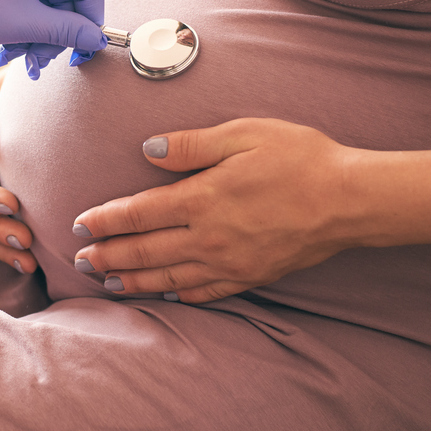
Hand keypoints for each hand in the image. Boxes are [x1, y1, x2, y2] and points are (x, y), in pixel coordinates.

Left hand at [0, 0, 105, 77]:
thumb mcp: (19, 25)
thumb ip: (64, 31)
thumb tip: (97, 38)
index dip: (90, 23)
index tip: (77, 54)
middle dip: (55, 34)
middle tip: (34, 64)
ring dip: (35, 32)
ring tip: (12, 57)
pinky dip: (20, 20)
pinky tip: (3, 43)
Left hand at [71, 119, 360, 302]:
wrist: (351, 200)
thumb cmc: (300, 158)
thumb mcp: (244, 134)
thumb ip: (190, 145)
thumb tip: (147, 150)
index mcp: (203, 199)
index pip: (139, 213)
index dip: (106, 220)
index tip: (80, 224)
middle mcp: (210, 237)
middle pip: (146, 252)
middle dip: (109, 256)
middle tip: (80, 260)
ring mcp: (230, 262)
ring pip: (169, 278)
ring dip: (134, 281)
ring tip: (107, 283)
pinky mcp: (252, 276)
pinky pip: (206, 292)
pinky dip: (180, 296)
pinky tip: (166, 296)